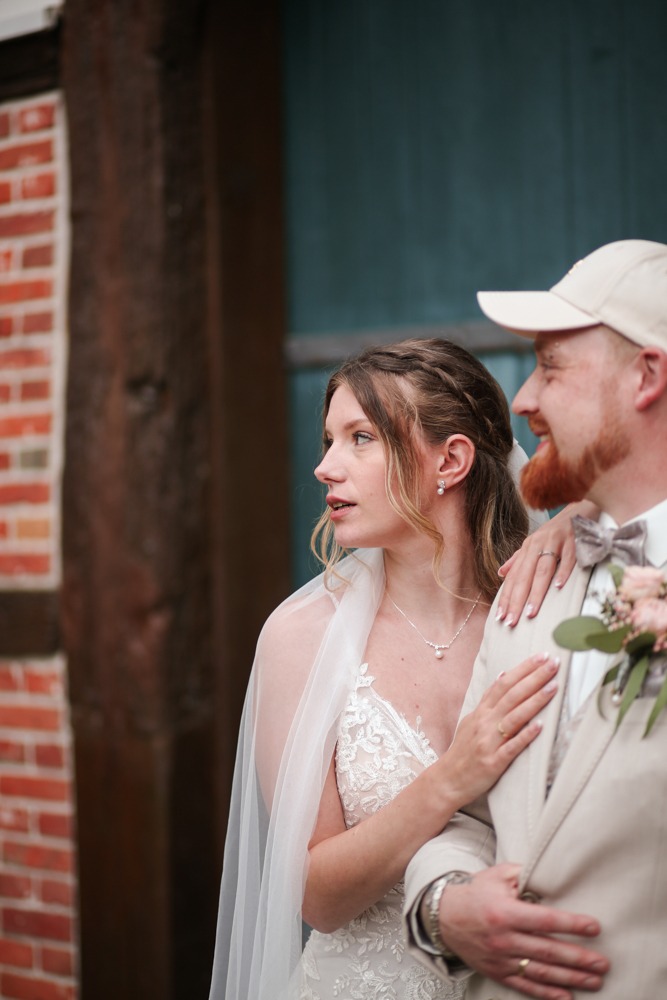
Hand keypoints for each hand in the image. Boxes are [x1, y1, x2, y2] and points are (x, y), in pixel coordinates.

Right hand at [439, 865, 608, 998]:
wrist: (443, 916)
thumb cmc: (474, 893)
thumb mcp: (497, 875)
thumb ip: (524, 874)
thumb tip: (549, 875)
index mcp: (505, 912)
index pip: (544, 920)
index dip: (571, 924)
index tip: (594, 927)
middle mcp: (504, 939)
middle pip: (548, 951)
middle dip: (579, 958)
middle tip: (603, 962)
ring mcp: (500, 959)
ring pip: (541, 972)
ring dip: (571, 978)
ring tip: (594, 980)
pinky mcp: (497, 972)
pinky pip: (525, 986)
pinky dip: (547, 994)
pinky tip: (566, 996)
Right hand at [442, 653, 558, 805]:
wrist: (447, 780)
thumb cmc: (463, 751)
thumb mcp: (471, 720)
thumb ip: (488, 700)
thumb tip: (502, 676)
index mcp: (481, 712)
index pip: (504, 683)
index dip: (523, 668)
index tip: (542, 656)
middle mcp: (485, 723)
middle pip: (512, 695)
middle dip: (534, 677)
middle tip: (553, 662)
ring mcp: (489, 742)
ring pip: (514, 716)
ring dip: (535, 700)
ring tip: (553, 686)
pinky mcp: (493, 762)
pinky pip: (512, 747)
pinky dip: (526, 736)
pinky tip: (541, 726)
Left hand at [496, 501, 599, 626]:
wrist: (579, 509)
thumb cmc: (556, 531)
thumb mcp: (534, 543)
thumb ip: (518, 559)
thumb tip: (501, 573)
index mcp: (528, 548)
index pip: (514, 577)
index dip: (506, 598)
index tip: (500, 617)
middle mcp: (538, 544)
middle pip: (525, 576)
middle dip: (517, 600)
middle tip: (512, 621)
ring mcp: (556, 542)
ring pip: (543, 569)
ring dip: (536, 591)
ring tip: (531, 612)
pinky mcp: (574, 540)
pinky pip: (568, 558)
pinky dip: (564, 571)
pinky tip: (559, 587)